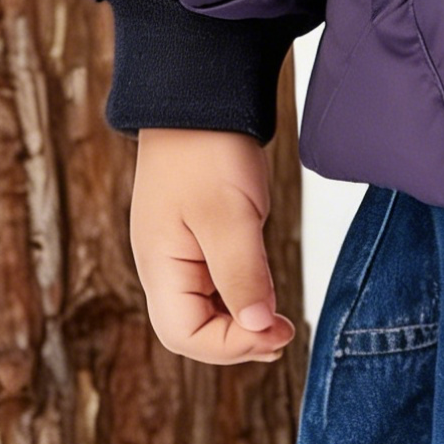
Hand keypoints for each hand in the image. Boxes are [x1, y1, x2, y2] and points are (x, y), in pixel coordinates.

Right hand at [129, 127, 298, 362]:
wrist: (202, 98)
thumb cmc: (208, 150)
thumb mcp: (229, 216)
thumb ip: (242, 273)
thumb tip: (259, 328)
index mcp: (160, 267)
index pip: (184, 334)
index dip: (229, 345)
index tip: (276, 333)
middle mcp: (165, 266)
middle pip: (192, 328)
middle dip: (236, 341)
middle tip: (283, 336)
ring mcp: (181, 251)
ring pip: (205, 307)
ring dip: (240, 322)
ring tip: (279, 325)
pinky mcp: (199, 235)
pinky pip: (214, 282)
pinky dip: (240, 296)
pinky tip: (264, 295)